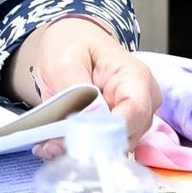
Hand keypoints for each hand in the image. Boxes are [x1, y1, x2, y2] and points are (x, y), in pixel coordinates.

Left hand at [10, 17, 161, 156]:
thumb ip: (77, 90)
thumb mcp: (65, 61)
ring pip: (113, 147)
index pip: (135, 112)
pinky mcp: (117, 129)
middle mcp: (142, 100)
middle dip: (90, 145)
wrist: (69, 43)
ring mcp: (132, 117)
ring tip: (49, 143)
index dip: (110, 131)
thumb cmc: (71, 44)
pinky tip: (53, 143)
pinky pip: (100, 148)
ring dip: (80, 149)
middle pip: (126, 136)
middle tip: (54, 143)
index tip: (80, 140)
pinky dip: (77, 148)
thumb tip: (88, 120)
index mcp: (135, 76)